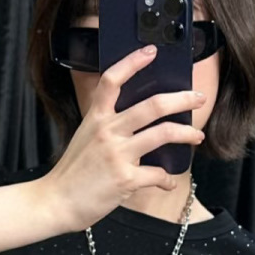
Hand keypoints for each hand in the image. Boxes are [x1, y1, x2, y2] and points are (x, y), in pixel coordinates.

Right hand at [38, 43, 206, 231]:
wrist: (55, 201)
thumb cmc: (72, 172)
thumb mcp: (85, 138)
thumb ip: (107, 126)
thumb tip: (138, 120)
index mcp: (96, 118)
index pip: (112, 80)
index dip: (132, 62)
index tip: (151, 52)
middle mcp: (108, 131)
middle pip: (153, 105)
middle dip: (182, 99)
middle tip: (198, 98)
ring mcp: (117, 154)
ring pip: (163, 133)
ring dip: (187, 133)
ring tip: (197, 136)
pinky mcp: (125, 179)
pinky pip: (158, 174)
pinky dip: (167, 179)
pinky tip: (167, 181)